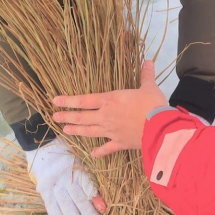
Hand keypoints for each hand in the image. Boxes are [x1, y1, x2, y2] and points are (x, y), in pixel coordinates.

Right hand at [25, 137, 103, 214]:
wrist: (41, 144)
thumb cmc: (65, 155)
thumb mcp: (80, 164)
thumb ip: (89, 184)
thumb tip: (102, 205)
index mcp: (76, 170)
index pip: (88, 190)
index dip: (95, 204)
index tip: (103, 213)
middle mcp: (64, 179)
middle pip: (78, 202)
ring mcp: (52, 186)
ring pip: (65, 208)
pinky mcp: (42, 190)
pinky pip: (51, 209)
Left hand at [52, 61, 167, 157]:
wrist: (160, 127)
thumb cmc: (153, 105)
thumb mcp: (149, 87)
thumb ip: (146, 75)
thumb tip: (148, 61)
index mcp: (110, 100)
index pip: (85, 100)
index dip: (69, 100)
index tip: (55, 101)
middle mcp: (106, 116)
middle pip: (83, 117)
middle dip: (67, 116)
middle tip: (55, 117)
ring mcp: (111, 132)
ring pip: (89, 131)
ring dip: (77, 130)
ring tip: (66, 130)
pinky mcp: (120, 143)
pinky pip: (106, 148)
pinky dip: (99, 151)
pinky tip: (92, 154)